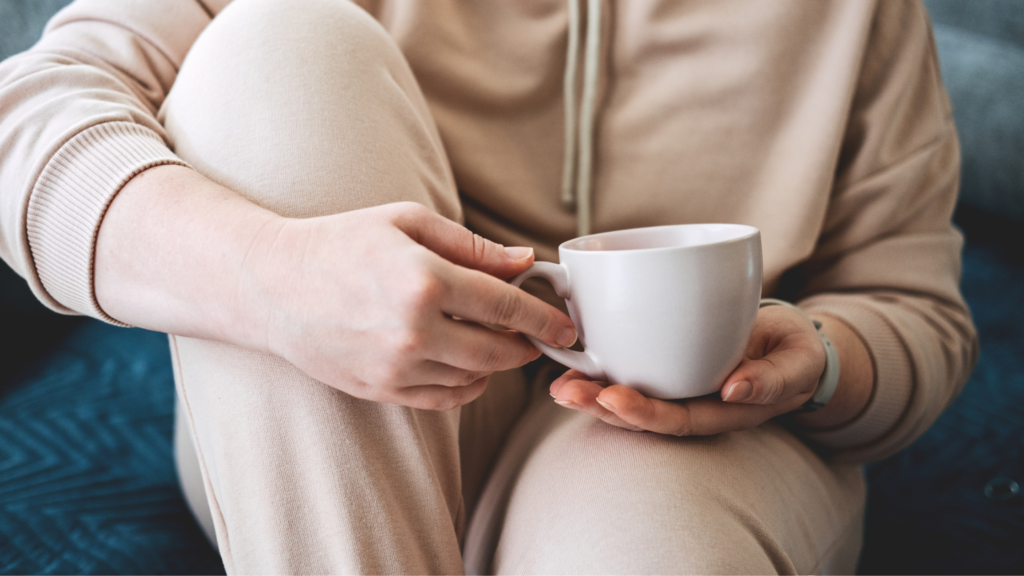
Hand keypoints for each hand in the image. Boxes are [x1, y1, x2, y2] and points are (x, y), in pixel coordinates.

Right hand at [97, 167, 576, 411]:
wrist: (271, 286)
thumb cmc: (340, 242)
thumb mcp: (407, 223)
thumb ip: (472, 246)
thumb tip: (525, 262)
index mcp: (425, 280)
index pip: (507, 306)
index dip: (545, 317)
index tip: (565, 325)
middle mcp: (414, 331)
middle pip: (498, 352)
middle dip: (527, 346)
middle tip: (537, 335)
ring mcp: (396, 367)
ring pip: (475, 380)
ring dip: (497, 365)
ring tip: (495, 341)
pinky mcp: (381, 390)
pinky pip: (445, 399)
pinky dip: (466, 385)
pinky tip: (463, 361)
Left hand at [549, 305, 827, 434]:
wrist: (791, 342)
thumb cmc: (795, 353)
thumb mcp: (798, 362)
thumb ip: (772, 379)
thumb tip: (734, 391)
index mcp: (722, 412)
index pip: (676, 420)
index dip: (642, 413)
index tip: (610, 397)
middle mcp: (693, 404)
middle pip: (641, 413)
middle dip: (600, 405)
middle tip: (565, 391)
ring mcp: (678, 386)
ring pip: (629, 396)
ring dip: (591, 391)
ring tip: (558, 385)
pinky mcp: (667, 362)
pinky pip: (631, 370)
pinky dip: (601, 366)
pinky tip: (572, 359)